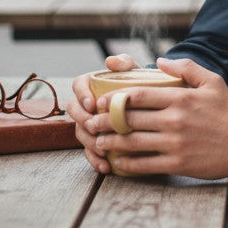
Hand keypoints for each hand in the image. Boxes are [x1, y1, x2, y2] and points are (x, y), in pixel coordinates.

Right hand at [67, 53, 139, 173]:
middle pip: (74, 110)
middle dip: (82, 120)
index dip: (81, 94)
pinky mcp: (97, 140)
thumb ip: (125, 63)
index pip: (78, 84)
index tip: (92, 104)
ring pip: (80, 133)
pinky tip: (106, 167)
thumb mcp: (136, 72)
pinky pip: (90, 152)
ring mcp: (90, 123)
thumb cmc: (141, 85)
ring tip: (103, 149)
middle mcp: (87, 104)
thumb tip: (111, 60)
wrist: (153, 106)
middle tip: (94, 126)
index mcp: (92, 84)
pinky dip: (96, 160)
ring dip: (89, 142)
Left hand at [75, 57, 227, 179]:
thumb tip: (160, 60)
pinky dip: (127, 164)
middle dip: (105, 121)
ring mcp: (174, 143)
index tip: (101, 101)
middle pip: (129, 119)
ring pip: (132, 142)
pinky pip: (145, 165)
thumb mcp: (212, 81)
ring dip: (110, 143)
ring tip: (98, 142)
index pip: (138, 95)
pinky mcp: (177, 163)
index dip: (114, 98)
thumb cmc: (227, 111)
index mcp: (180, 98)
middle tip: (92, 123)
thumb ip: (186, 68)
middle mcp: (174, 120)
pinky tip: (118, 162)